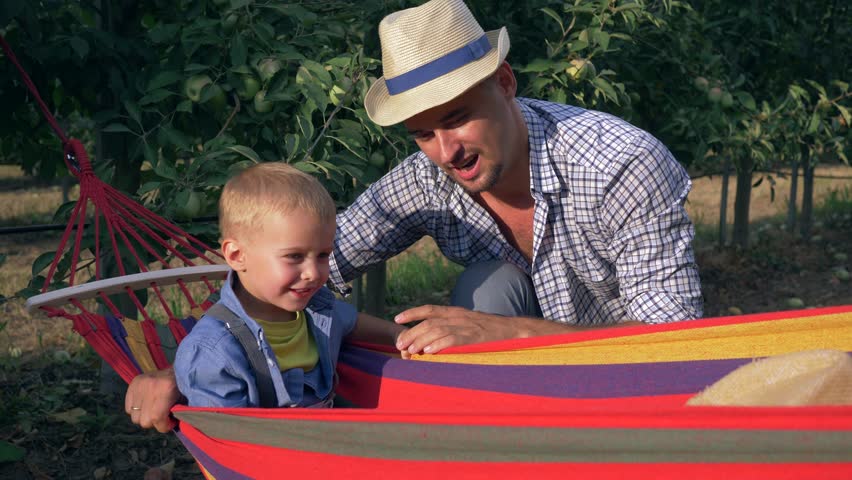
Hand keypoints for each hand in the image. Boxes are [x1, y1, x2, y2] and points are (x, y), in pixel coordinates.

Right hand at [125, 367, 180, 432]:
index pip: (156, 418)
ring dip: (145, 417)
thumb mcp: (184, 401)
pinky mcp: (132, 384)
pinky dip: (137, 410)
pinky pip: (128, 408)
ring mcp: (139, 385)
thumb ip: (175, 415)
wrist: (178, 368)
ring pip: (135, 417)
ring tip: (154, 410)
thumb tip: (166, 428)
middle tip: (163, 416)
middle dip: (155, 423)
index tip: (170, 423)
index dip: (164, 426)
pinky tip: (147, 405)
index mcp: (165, 390)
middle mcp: (150, 387)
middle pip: (144, 421)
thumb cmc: (183, 387)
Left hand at [394, 305, 528, 354]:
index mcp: (457, 312)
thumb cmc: (491, 333)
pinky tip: (429, 352)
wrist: (516, 332)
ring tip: (410, 352)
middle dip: (412, 333)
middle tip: (400, 346)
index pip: (430, 309)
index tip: (397, 319)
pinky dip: (440, 345)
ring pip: (438, 330)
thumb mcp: (470, 325)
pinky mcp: (475, 337)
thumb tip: (432, 342)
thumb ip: (453, 329)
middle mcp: (459, 317)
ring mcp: (468, 326)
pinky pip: (454, 339)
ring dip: (421, 341)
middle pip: (429, 322)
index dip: (412, 312)